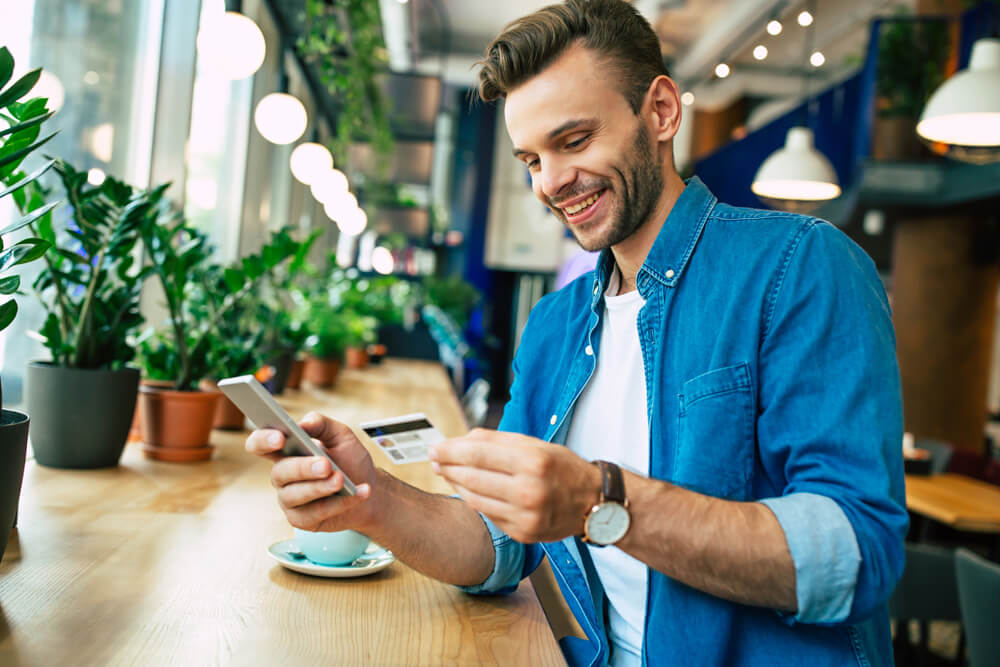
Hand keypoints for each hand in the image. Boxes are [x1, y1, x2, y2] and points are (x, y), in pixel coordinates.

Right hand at [245, 412, 376, 533]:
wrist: (371, 492)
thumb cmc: (351, 462)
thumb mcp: (341, 436)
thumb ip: (322, 424)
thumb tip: (304, 423)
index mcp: (286, 451)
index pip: (260, 444)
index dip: (263, 440)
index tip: (280, 438)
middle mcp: (283, 476)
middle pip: (280, 472)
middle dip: (303, 468)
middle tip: (325, 464)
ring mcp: (290, 500)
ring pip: (296, 495)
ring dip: (321, 487)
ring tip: (342, 480)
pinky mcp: (302, 520)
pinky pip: (316, 513)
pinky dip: (339, 503)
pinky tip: (358, 493)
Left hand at [429, 429, 600, 542]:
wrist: (593, 502)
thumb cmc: (562, 468)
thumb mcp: (535, 445)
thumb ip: (497, 441)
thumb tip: (460, 441)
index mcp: (534, 461)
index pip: (479, 454)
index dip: (452, 450)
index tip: (436, 447)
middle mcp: (529, 490)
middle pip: (473, 476)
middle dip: (448, 467)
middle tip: (435, 460)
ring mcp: (525, 516)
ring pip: (475, 498)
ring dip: (456, 484)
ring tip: (447, 473)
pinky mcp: (523, 533)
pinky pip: (488, 514)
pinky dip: (474, 500)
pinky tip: (467, 490)